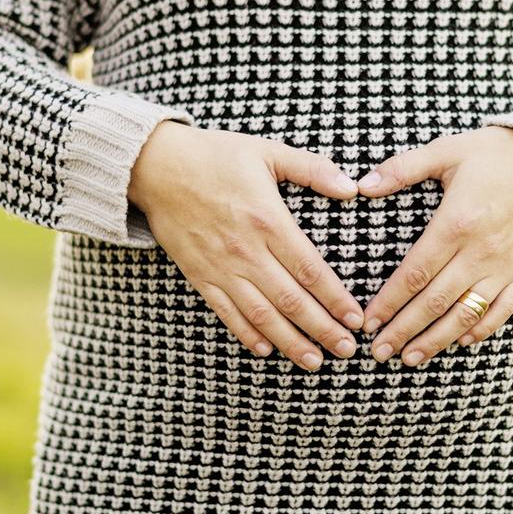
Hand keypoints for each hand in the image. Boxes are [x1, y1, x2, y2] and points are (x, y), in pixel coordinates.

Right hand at [128, 119, 364, 370]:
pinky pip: (226, 312)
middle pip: (291, 300)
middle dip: (322, 329)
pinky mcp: (199, 275)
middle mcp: (246, 250)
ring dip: (290, 342)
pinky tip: (266, 350)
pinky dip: (246, 334)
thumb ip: (313, 170)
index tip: (355, 319)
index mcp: (268, 220)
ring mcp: (220, 267)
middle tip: (346, 350)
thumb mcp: (268, 152)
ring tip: (314, 361)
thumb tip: (353, 188)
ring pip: (261, 315)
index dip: (335, 298)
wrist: (156, 166)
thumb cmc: (215, 156)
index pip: (310, 269)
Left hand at [356, 126, 512, 366]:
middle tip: (380, 351)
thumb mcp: (446, 151)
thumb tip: (361, 185)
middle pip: (434, 302)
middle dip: (404, 330)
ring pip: (465, 314)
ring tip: (411, 358)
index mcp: (456, 224)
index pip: (414, 274)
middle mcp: (479, 252)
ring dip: (436, 340)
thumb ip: (402, 169)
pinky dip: (481, 329)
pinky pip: (502, 310)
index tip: (369, 321)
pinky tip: (461, 342)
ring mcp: (504, 266)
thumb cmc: (495, 154)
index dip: (389, 302)